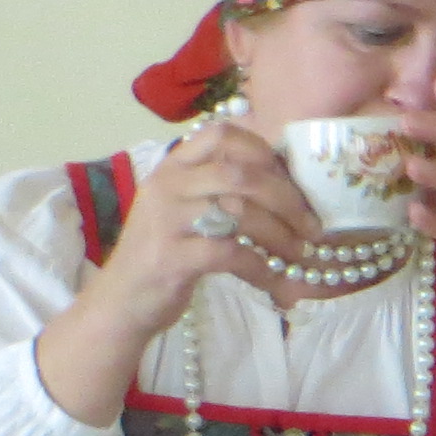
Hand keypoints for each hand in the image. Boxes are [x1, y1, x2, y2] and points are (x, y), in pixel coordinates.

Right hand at [35, 118, 320, 424]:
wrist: (122, 301)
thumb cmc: (166, 253)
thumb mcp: (185, 209)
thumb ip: (220, 188)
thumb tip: (288, 181)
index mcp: (172, 168)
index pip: (219, 134)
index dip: (262, 150)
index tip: (288, 177)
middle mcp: (166, 186)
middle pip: (241, 174)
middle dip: (288, 198)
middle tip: (313, 225)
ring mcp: (166, 220)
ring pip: (239, 212)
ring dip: (282, 234)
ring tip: (302, 252)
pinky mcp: (171, 257)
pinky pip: (230, 254)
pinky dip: (261, 266)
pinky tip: (274, 277)